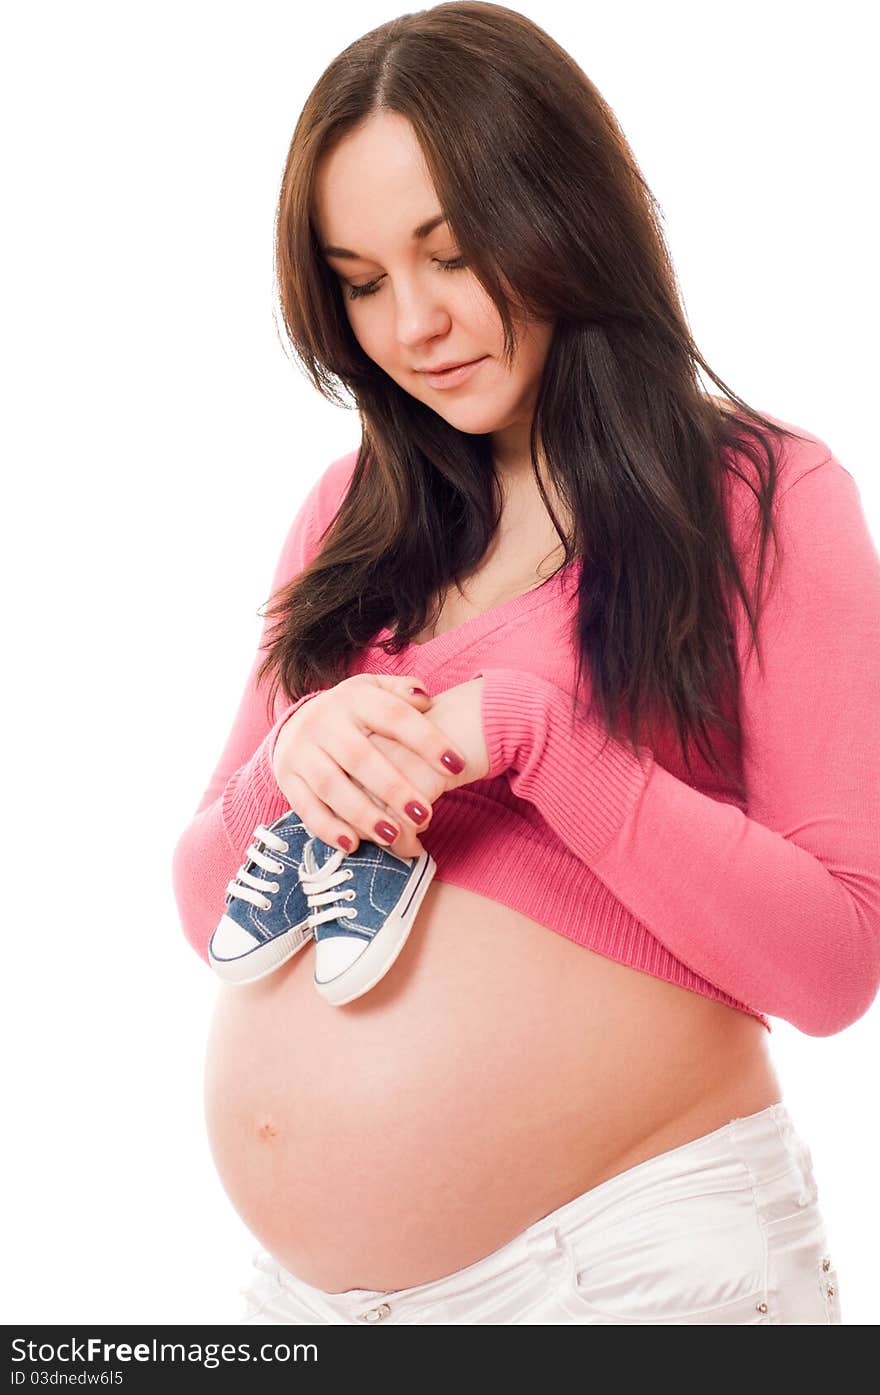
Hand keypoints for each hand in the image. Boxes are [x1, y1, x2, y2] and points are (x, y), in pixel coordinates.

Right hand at [271, 673, 472, 858]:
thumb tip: (425, 699)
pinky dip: (327, 827)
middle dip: (393, 788)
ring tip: (392, 835)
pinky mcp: (287, 778)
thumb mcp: (377, 692)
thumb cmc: (355, 714)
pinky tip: (353, 844)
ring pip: (330, 785)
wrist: (298, 722)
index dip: (426, 740)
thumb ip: (404, 692)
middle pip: (359, 756)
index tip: (456, 764)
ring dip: (362, 813)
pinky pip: (305, 806)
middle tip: (424, 814)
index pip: (394, 716)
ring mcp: (301, 750)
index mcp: (354, 698)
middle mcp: (324, 722)